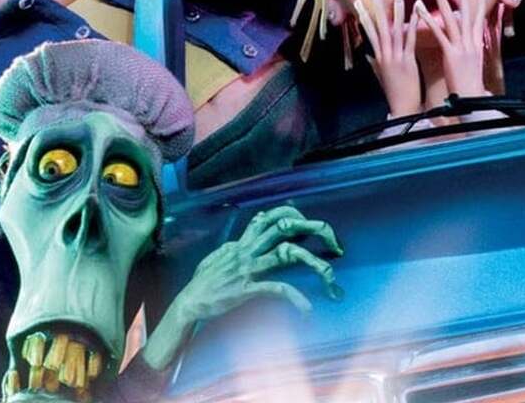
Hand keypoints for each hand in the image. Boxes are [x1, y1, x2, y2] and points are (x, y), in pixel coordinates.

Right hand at [142, 205, 340, 370]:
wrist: (189, 303)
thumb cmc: (205, 281)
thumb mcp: (221, 254)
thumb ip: (239, 241)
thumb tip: (254, 225)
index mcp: (243, 243)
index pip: (271, 217)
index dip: (294, 214)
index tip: (310, 224)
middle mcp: (248, 250)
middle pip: (284, 227)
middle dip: (314, 229)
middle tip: (335, 243)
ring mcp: (248, 268)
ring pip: (286, 254)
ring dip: (314, 263)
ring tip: (330, 276)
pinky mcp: (247, 288)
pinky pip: (277, 289)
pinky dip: (295, 298)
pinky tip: (307, 309)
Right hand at [352, 0, 422, 118]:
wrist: (402, 109)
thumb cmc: (395, 93)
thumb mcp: (382, 76)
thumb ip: (374, 63)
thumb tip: (367, 55)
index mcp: (379, 56)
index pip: (370, 31)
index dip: (364, 15)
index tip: (359, 0)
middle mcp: (384, 53)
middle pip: (379, 23)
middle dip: (376, 3)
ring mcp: (395, 56)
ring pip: (394, 28)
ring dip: (396, 8)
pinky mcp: (407, 61)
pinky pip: (409, 39)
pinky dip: (412, 25)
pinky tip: (416, 12)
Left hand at [422, 0, 494, 98]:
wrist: (473, 100)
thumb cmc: (471, 87)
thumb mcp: (474, 65)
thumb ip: (471, 51)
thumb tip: (472, 43)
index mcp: (476, 43)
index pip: (479, 16)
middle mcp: (471, 41)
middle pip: (468, 10)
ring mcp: (462, 47)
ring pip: (452, 17)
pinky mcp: (451, 54)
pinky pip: (439, 33)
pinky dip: (429, 20)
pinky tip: (419, 8)